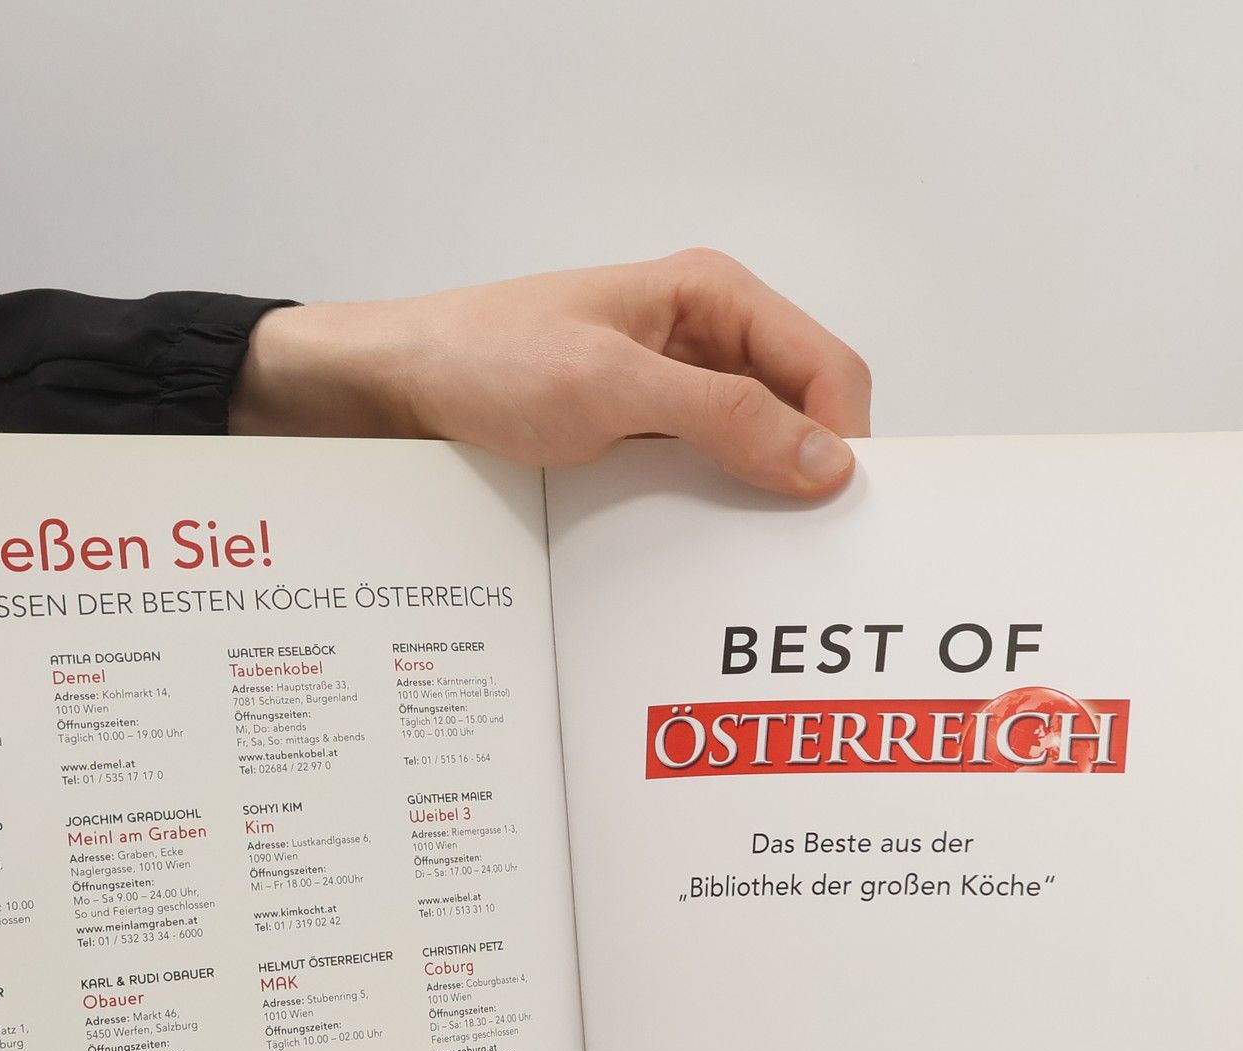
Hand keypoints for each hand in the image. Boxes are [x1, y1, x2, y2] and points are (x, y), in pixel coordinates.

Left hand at [229, 250, 870, 495]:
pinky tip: (701, 551)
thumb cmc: (486, 360)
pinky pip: (704, 478)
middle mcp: (705, 341)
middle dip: (810, 477)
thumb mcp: (611, 387)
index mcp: (714, 298)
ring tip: (755, 560)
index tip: (840, 514)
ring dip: (759, 503)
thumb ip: (723, 419)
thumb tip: (824, 461)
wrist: (395, 389)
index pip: (828, 369)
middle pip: (802, 415)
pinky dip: (712, 513)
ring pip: (756, 454)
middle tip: (806, 552)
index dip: (847, 441)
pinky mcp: (641, 439)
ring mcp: (673, 394)